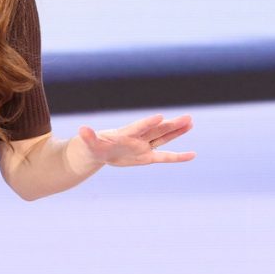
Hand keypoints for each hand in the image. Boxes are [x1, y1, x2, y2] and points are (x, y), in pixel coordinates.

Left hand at [69, 113, 195, 172]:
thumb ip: (89, 136)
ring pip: (164, 138)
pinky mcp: (147, 156)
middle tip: (187, 117)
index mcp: (127, 133)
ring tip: (190, 122)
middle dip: (171, 125)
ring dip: (177, 131)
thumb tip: (82, 129)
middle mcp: (139, 138)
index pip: (140, 127)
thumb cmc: (94, 145)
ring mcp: (144, 146)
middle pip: (158, 130)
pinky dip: (178, 157)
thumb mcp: (91, 143)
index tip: (160, 117)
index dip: (149, 122)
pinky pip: (165, 156)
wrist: (99, 151)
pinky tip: (192, 155)